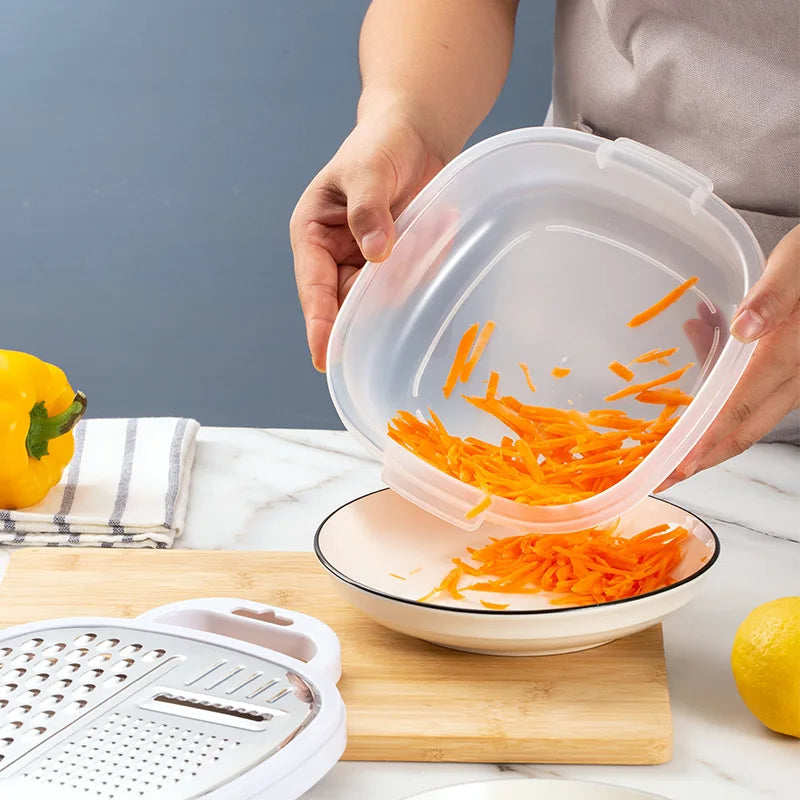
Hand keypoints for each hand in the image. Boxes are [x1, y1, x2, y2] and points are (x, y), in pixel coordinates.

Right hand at [290, 107, 445, 370]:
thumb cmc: (380, 145)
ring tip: (422, 231)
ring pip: (382, 296)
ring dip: (405, 277)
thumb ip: (369, 211)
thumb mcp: (368, 170)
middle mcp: (335, 256)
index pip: (314, 288)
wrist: (416, 135)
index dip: (319, 324)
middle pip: (349, 301)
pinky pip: (409, 282)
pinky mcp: (397, 264)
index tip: (324, 359)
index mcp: (313, 235)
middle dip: (376, 296)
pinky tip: (435, 234)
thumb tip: (375, 254)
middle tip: (403, 270)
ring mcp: (366, 263)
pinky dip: (424, 266)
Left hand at [661, 224, 799, 486]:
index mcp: (791, 352)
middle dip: (704, 457)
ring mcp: (792, 376)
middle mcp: (796, 375)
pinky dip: (715, 397)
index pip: (745, 405)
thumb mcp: (797, 264)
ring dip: (706, 433)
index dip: (712, 438)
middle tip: (664, 478)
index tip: (681, 464)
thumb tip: (746, 329)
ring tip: (665, 446)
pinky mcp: (785, 371)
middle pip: (747, 428)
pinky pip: (747, 393)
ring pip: (746, 417)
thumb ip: (775, 295)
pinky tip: (685, 380)